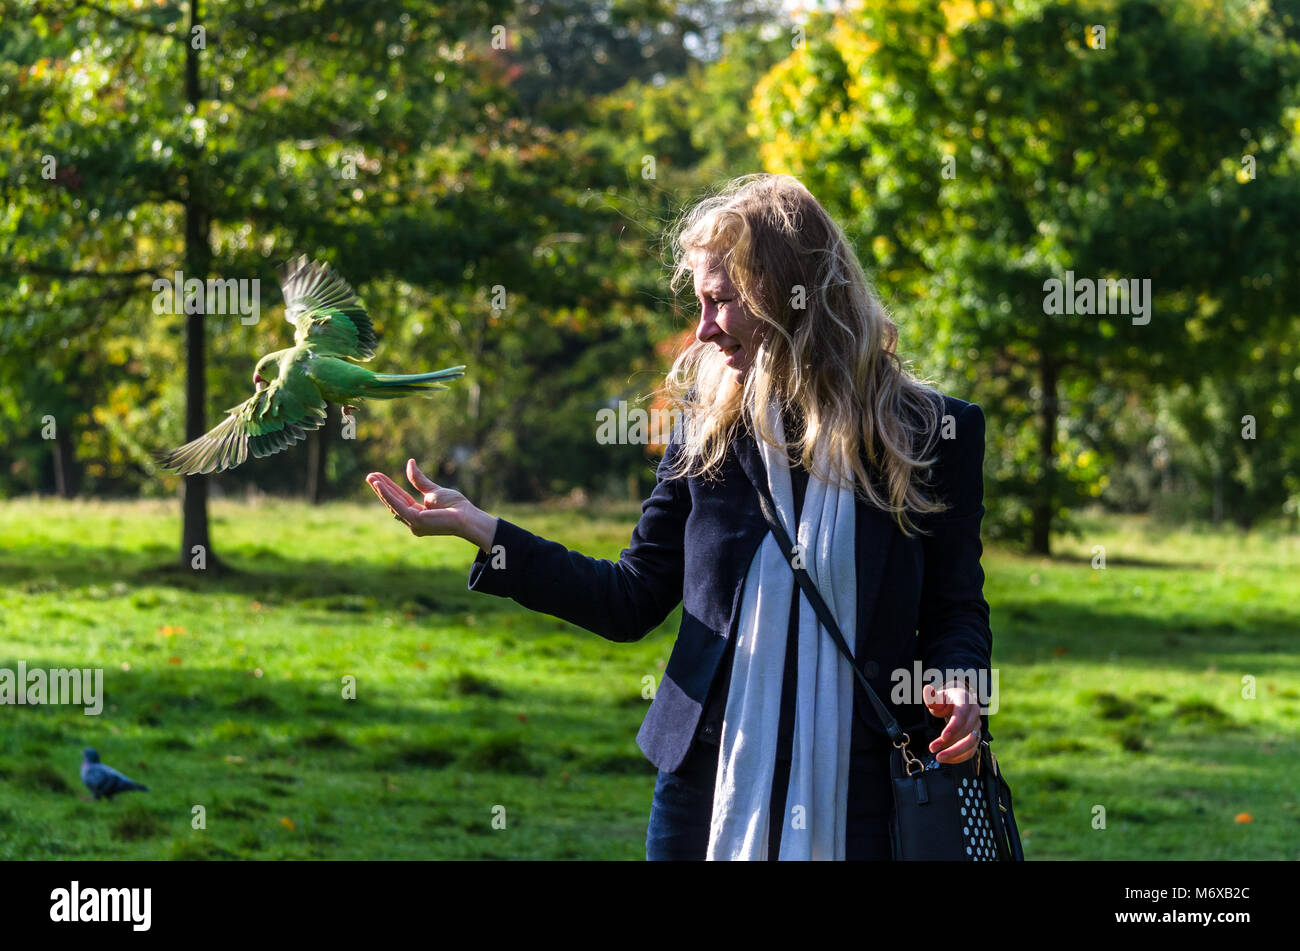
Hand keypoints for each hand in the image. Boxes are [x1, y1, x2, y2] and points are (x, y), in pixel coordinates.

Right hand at [365, 459, 497, 549]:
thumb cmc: (455, 506)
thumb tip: (410, 463)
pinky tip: (379, 485)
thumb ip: (419, 480)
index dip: (389, 488)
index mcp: (418, 515)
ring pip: (393, 504)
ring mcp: (413, 524)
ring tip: (371, 478)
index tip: (377, 477)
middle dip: (381, 489)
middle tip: (369, 476)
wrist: (467, 516)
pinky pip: (398, 506)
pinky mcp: (415, 521)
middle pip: (393, 502)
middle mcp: (413, 522)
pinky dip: (388, 495)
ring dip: (381, 490)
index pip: (400, 499)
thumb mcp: (433, 490)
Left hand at [923, 679, 981, 764]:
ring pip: (971, 743)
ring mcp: (977, 726)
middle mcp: (974, 714)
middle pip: (966, 731)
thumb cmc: (948, 700)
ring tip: (940, 757)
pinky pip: (972, 750)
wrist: (959, 702)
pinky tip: (947, 759)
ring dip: (955, 752)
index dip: (953, 727)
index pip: (962, 715)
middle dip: (949, 742)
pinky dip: (960, 757)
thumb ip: (932, 697)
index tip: (943, 736)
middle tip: (933, 748)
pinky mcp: (976, 737)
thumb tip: (928, 690)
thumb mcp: (939, 696)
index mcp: (966, 701)